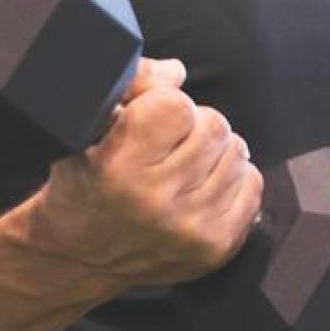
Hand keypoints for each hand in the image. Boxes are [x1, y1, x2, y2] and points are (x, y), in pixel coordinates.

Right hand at [30, 57, 264, 287]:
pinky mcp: (214, 247)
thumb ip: (132, 83)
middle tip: (169, 144)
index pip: (177, 105)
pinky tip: (202, 187)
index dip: (165, 105)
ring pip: (236, 152)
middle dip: (193, 126)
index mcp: (118, 165)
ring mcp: (189, 228)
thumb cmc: (84, 182)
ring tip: (184, 166)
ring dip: (214, 152)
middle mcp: (156, 200)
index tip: (151, 120)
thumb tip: (178, 72)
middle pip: (214, 125)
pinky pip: (252, 184)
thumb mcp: (88, 127)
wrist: (77, 258)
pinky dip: (233, 179)